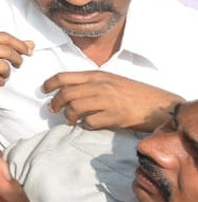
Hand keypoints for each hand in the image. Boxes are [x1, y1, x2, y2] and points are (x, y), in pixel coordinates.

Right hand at [0, 32, 33, 92]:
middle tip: (18, 64)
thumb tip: (30, 44)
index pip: (3, 36)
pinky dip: (0, 81)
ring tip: (2, 74)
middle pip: (5, 50)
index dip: (19, 43)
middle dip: (17, 58)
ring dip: (7, 72)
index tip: (27, 51)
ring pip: (2, 66)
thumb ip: (3, 45)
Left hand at [42, 71, 180, 131]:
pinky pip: (90, 122)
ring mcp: (107, 101)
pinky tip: (87, 125)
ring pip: (75, 107)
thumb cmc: (133, 92)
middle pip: (66, 94)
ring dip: (68, 116)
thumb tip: (68, 90)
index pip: (65, 77)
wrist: (158, 104)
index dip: (50, 83)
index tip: (43, 90)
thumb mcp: (111, 80)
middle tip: (53, 110)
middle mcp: (100, 86)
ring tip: (71, 120)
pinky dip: (85, 125)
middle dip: (55, 103)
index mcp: (97, 76)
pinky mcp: (115, 116)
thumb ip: (91, 83)